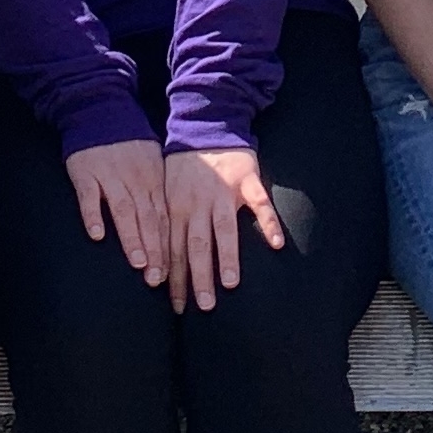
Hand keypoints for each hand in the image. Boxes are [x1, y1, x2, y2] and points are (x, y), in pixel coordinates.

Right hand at [66, 137, 167, 283]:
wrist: (101, 111)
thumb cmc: (130, 145)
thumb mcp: (154, 164)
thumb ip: (161, 194)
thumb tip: (179, 227)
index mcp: (154, 180)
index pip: (164, 218)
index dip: (168, 247)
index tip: (171, 274)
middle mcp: (135, 181)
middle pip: (148, 219)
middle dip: (154, 251)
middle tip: (157, 279)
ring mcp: (110, 176)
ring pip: (123, 210)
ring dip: (131, 237)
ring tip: (137, 263)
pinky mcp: (85, 172)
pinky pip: (89, 196)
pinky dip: (93, 214)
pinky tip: (97, 234)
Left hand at [166, 145, 284, 313]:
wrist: (207, 124)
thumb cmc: (185, 164)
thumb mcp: (166, 190)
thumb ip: (167, 222)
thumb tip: (156, 260)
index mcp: (177, 208)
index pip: (173, 249)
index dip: (175, 279)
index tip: (177, 308)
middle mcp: (198, 203)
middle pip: (196, 243)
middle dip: (198, 275)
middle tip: (204, 305)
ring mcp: (224, 191)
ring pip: (224, 227)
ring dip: (226, 255)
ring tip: (230, 283)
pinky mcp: (247, 179)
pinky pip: (260, 202)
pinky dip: (268, 221)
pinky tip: (276, 243)